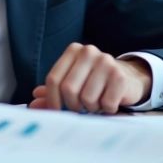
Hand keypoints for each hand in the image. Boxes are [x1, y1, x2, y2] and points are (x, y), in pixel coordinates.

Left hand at [29, 43, 151, 112]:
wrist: (128, 78)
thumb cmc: (94, 82)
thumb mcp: (72, 83)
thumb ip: (52, 92)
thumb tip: (33, 102)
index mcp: (73, 50)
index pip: (53, 79)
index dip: (52, 100)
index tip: (56, 112)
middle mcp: (88, 51)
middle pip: (68, 89)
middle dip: (73, 106)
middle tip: (81, 107)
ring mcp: (106, 62)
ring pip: (87, 98)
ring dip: (91, 108)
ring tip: (97, 102)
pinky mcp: (120, 76)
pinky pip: (105, 104)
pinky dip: (106, 109)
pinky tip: (109, 102)